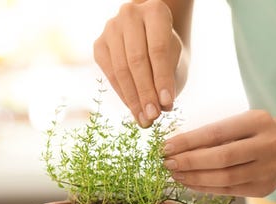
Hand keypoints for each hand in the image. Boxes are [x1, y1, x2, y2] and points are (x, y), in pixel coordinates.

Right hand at [94, 0, 181, 126]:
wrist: (150, 35)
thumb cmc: (168, 48)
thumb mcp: (176, 57)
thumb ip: (169, 77)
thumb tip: (161, 107)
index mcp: (156, 11)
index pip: (158, 50)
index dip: (162, 79)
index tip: (168, 104)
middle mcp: (130, 14)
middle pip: (136, 60)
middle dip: (146, 93)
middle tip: (154, 117)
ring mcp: (111, 28)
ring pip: (121, 69)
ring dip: (133, 98)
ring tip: (145, 120)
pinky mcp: (99, 44)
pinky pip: (110, 74)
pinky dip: (123, 94)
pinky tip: (134, 110)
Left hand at [163, 110, 275, 196]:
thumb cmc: (253, 133)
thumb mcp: (239, 123)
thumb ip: (213, 134)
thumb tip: (174, 147)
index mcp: (258, 121)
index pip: (217, 133)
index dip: (189, 141)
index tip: (166, 147)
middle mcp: (268, 145)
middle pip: (222, 158)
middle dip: (190, 162)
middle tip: (167, 163)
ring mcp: (269, 169)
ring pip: (225, 178)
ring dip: (195, 178)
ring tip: (176, 174)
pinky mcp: (264, 188)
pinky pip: (230, 190)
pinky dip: (206, 187)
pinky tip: (190, 183)